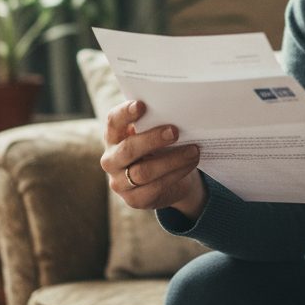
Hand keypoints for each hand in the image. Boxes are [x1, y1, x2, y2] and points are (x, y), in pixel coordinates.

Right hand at [100, 99, 207, 218]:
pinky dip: (176, 174)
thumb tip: (176, 111)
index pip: (114, 121)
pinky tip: (191, 164)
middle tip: (175, 131)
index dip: (126, 113)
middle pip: (128, 149)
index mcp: (113, 137)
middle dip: (153, 139)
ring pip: (144, 171)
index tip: (142, 105)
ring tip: (193, 150)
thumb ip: (156, 123)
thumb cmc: (158, 148)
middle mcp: (111, 160)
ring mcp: (119, 182)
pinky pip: (156, 187)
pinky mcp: (134, 200)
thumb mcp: (153, 134)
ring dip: (172, 160)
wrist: (166, 180)